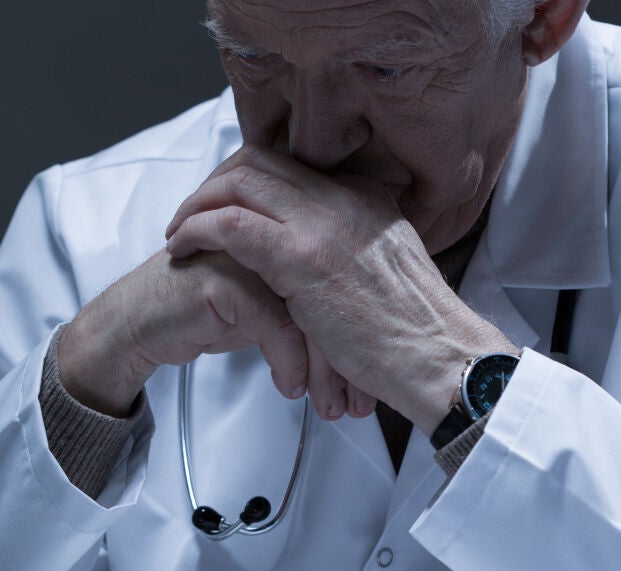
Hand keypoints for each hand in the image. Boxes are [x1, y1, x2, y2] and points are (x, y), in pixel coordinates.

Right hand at [59, 249, 368, 418]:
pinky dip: (290, 365)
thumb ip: (312, 298)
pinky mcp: (224, 275)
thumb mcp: (271, 302)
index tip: (369, 380)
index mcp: (293, 227)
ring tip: (328, 405)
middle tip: (358, 401)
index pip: (347, 276)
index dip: (362, 333)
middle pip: (335, 292)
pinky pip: (276, 325)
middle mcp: (274, 230)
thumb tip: (361, 337)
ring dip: (324, 369)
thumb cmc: (205, 311)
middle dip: (350, 357)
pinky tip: (290, 388)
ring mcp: (249, 249)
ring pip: (311, 310)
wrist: (139, 323)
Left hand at [163, 145, 513, 432]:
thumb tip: (321, 261)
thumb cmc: (416, 336)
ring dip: (197, 204)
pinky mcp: (301, 258)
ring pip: (238, 182)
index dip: (246, 178)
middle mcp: (344, 197)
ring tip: (179, 233)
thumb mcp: (389, 271)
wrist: (440, 359)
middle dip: (213, 185)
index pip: (291, 163)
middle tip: (190, 216)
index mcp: (366, 196)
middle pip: (257, 161)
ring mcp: (322, 223)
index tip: (224, 204)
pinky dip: (197, 229)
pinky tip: (183, 248)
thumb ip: (355, 250)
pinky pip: (230, 223)